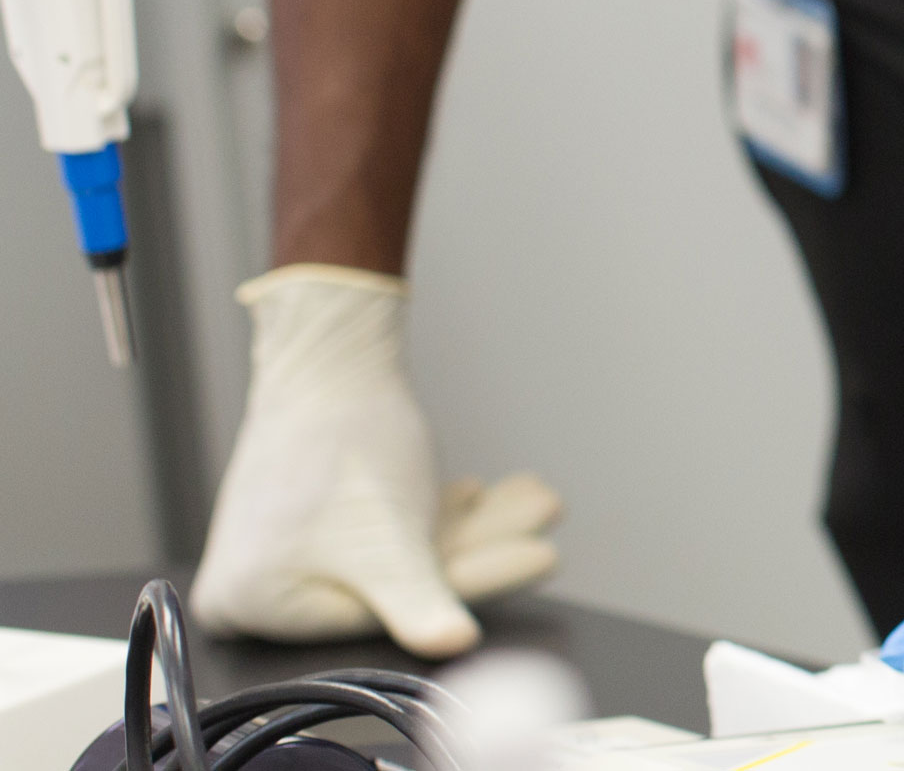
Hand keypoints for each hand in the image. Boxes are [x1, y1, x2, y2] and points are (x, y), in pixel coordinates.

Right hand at [193, 265, 561, 657]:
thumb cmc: (342, 444)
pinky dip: (442, 514)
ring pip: (404, 552)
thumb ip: (420, 603)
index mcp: (254, 607)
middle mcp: (260, 590)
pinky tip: (486, 494)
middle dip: (485, 546)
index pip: (390, 614)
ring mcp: (287, 553)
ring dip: (477, 527)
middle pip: (402, 582)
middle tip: (547, 514)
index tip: (546, 557)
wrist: (324, 358)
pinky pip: (389, 531)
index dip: (478, 582)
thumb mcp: (390, 542)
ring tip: (535, 497)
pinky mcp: (312, 524)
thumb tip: (455, 647)